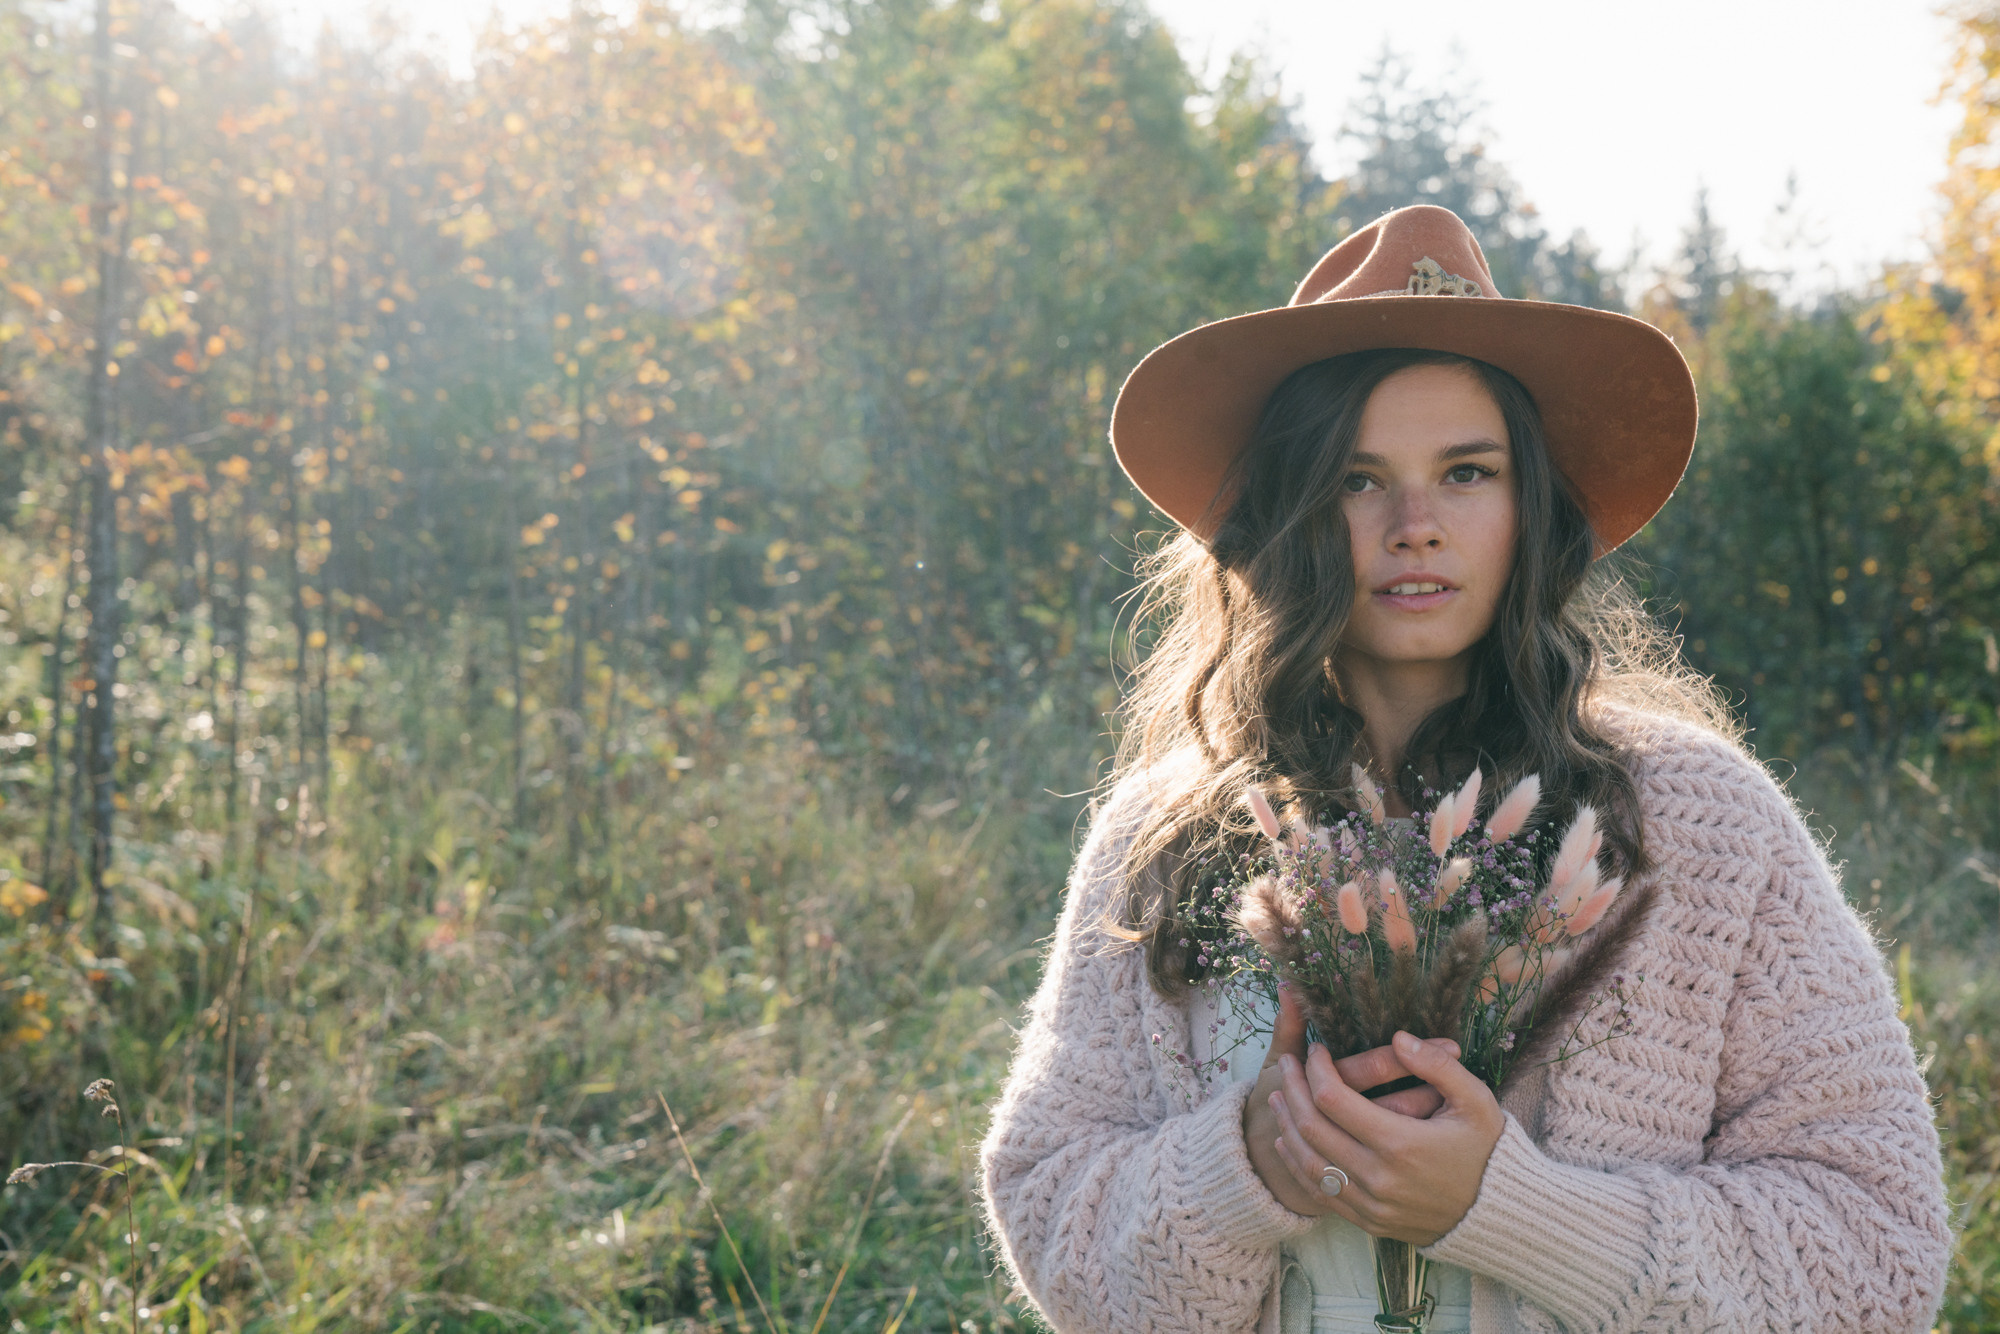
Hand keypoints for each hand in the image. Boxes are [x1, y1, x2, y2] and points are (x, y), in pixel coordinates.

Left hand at [1268, 1029, 1503, 1242]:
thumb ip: (1437, 1065)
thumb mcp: (1475, 1101)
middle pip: (1312, 1128)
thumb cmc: (1490, 1151)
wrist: (1502, 1216)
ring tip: (1277, 1098)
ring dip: (1287, 1127)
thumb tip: (1398, 1036)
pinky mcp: (1370, 1222)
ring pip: (1309, 1163)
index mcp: (1400, 1143)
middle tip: (1286, 1065)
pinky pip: (1321, 1194)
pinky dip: (1298, 1165)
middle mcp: (1379, 1177)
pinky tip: (1290, 1142)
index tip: (1315, 1050)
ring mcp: (1372, 1204)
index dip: (1316, 1068)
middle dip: (1292, 1090)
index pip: (1333, 1098)